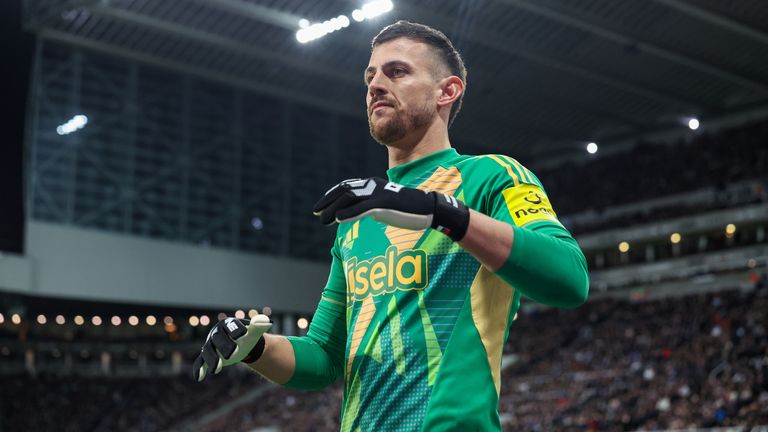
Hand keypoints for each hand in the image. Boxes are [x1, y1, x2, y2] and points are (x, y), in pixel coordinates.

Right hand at [193, 315, 271, 381]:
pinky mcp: (207, 356)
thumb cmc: (248, 335)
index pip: (232, 326)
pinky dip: (199, 369)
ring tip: (216, 370)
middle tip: (232, 354)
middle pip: (218, 338)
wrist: (239, 343)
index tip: (242, 335)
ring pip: (208, 351)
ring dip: (211, 360)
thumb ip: (260, 325)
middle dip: (224, 346)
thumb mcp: (255, 330)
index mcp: (228, 323)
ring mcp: (210, 344)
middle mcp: (217, 333)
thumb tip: (267, 322)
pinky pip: (200, 362)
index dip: (237, 330)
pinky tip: (199, 378)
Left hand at [312, 177, 469, 240]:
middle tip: (315, 212)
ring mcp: (379, 194)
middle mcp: (373, 186)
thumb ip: (373, 205)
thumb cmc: (408, 208)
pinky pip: (362, 209)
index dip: (331, 195)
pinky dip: (348, 214)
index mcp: (374, 184)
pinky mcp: (384, 204)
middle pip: (344, 191)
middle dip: (327, 201)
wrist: (428, 207)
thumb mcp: (387, 204)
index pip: (347, 186)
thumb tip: (361, 212)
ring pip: (349, 199)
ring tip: (322, 219)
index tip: (321, 204)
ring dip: (332, 209)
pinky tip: (338, 220)